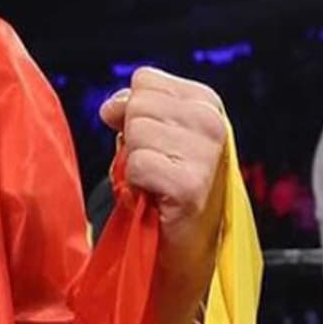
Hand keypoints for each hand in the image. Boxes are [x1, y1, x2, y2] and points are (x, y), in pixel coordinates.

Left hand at [98, 67, 225, 262]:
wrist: (183, 244)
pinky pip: (137, 164)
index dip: (132, 110)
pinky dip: (135, 183)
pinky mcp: (191, 185)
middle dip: (132, 136)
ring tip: (154, 181)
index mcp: (205, 102)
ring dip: (134, 162)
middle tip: (152, 165)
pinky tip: (155, 196)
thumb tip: (110, 107)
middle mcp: (212, 122)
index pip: (145, 79)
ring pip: (136, 132)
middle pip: (137, 103)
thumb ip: (132, 109)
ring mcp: (206, 153)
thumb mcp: (150, 134)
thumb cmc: (163, 184)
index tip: (151, 140)